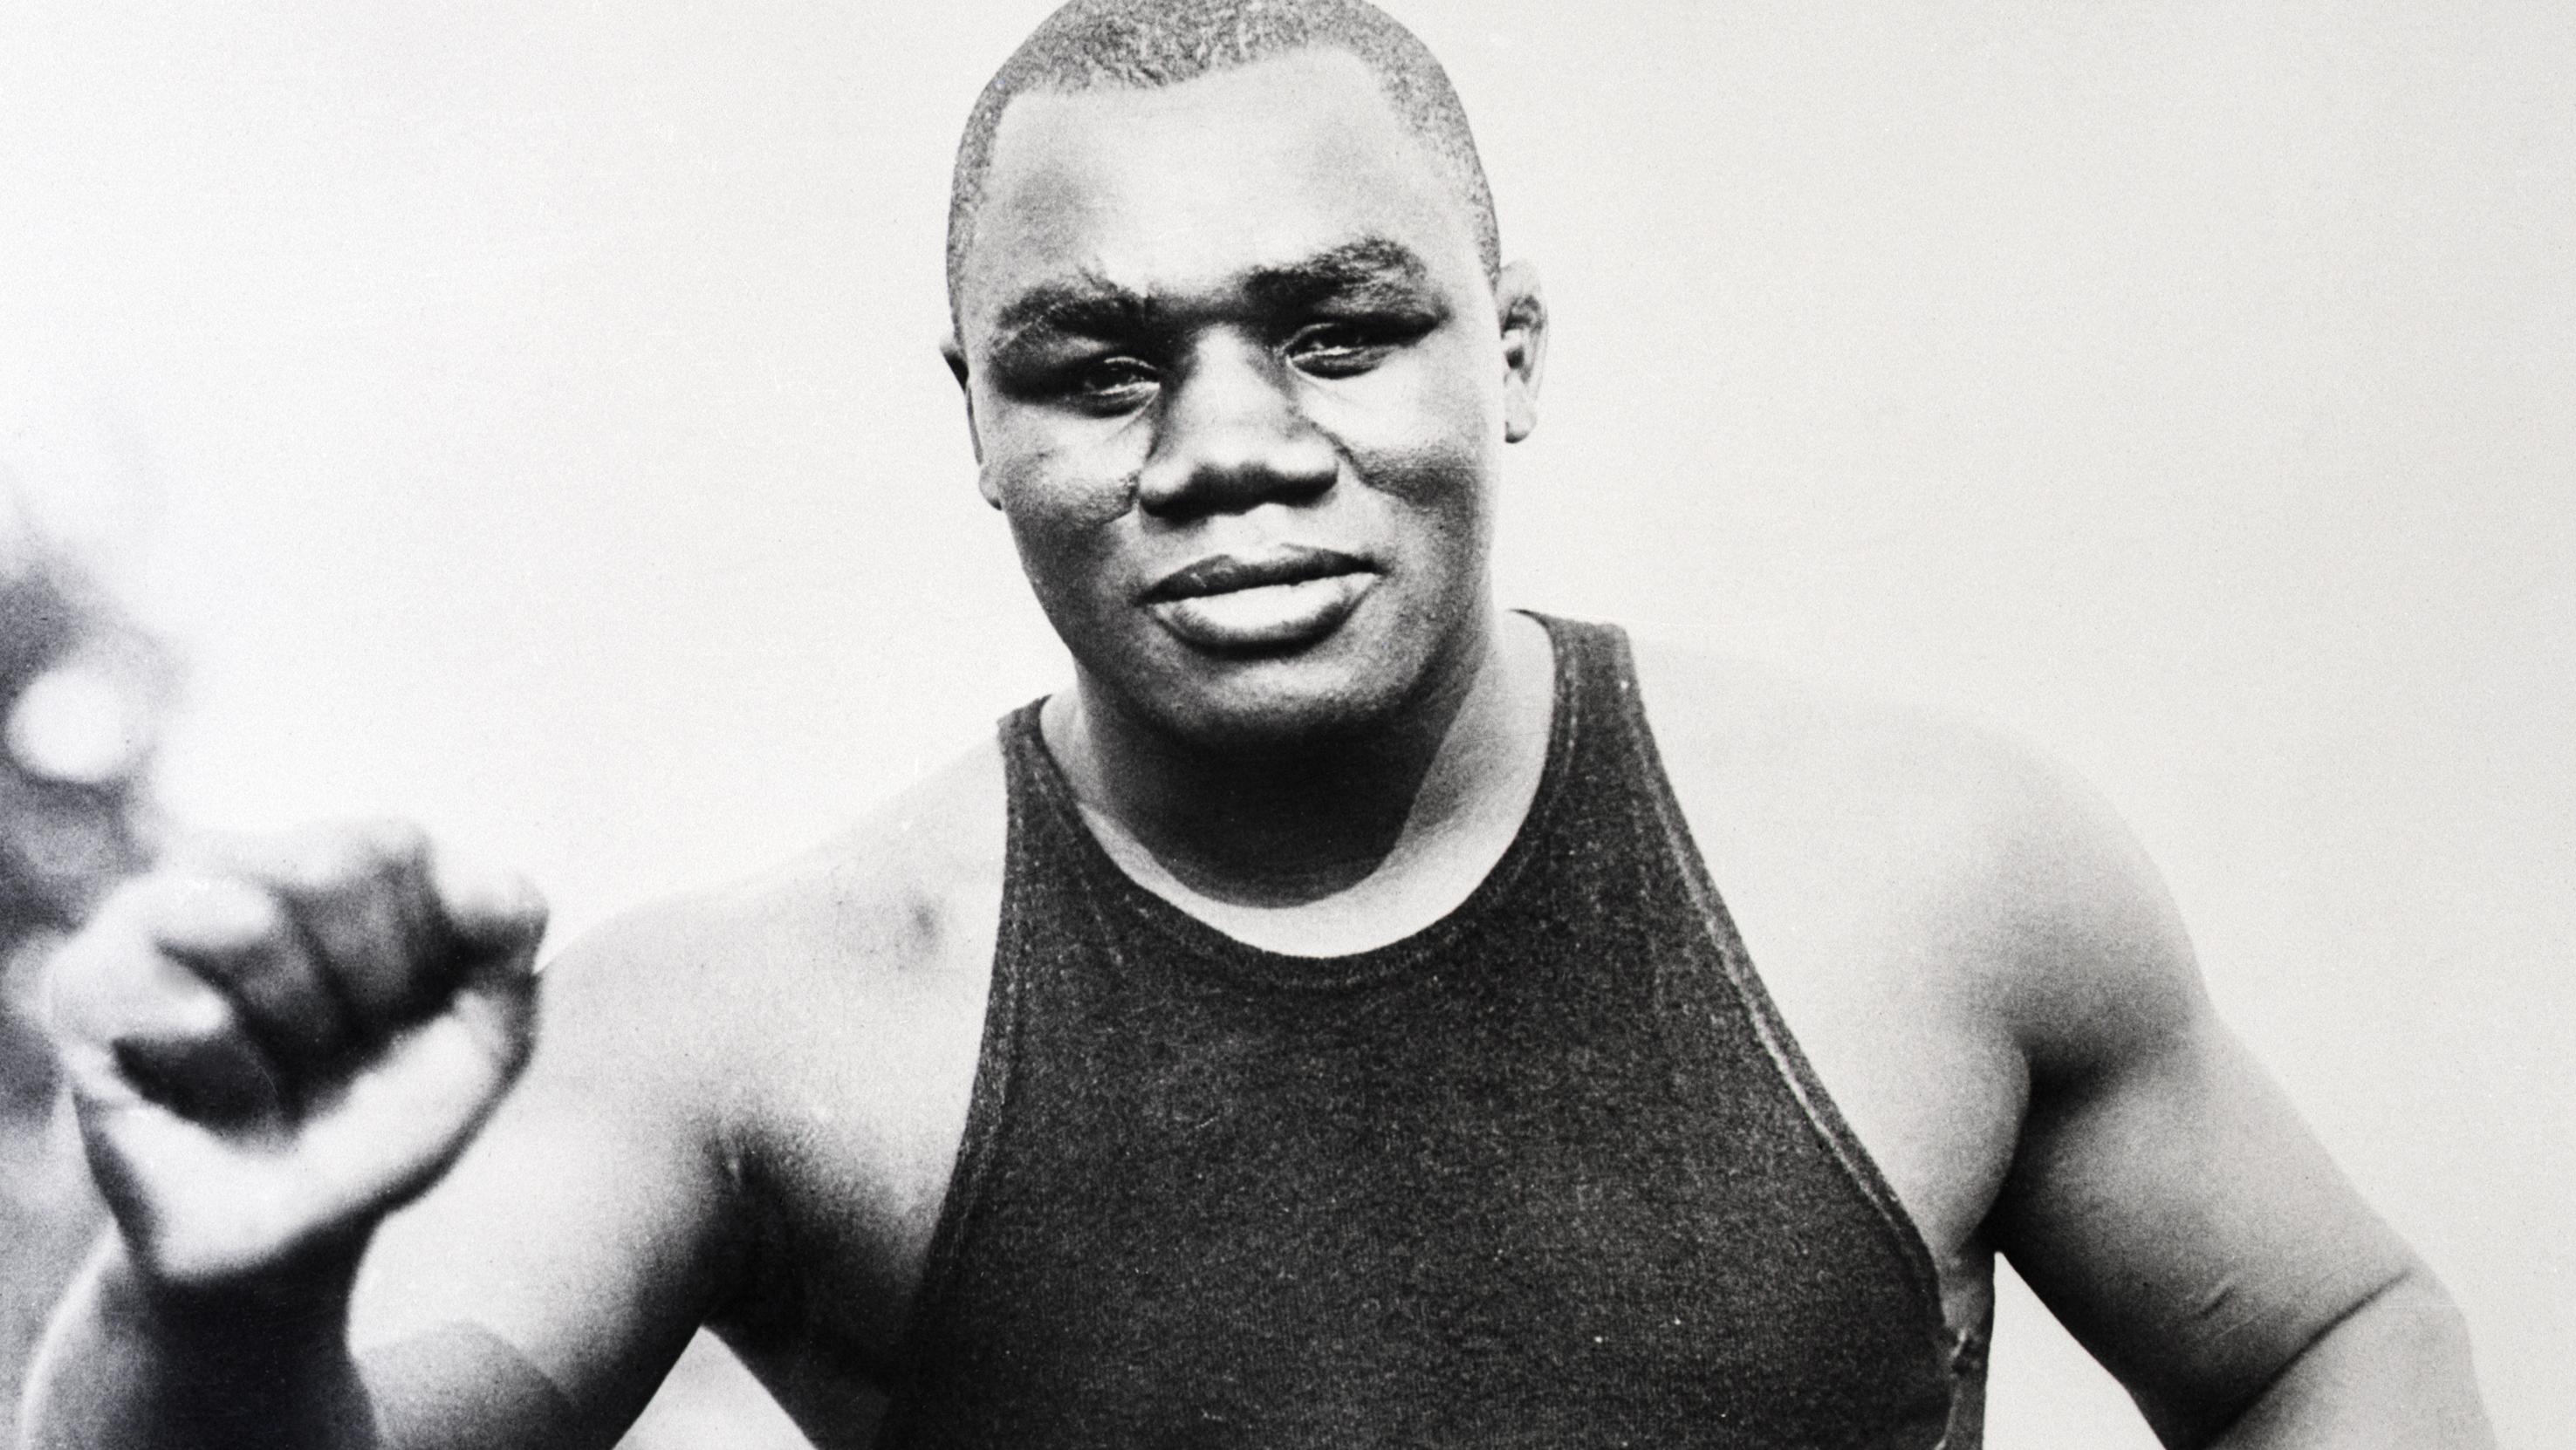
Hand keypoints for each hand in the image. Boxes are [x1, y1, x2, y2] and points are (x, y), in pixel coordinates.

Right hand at [43, 822, 545, 1295]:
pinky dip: (229, 1075)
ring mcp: (155, 913)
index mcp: (342, 863)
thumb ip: (509, 949)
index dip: (423, 945)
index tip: (411, 1014)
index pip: (394, 844)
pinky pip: (185, 1010)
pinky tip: (221, 1098)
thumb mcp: (484, 1046)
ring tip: (283, 1070)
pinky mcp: (86, 983)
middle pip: (329, 861)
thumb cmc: (380, 1126)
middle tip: (342, 1049)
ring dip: (295, 1026)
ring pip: (247, 920)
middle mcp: (245, 863)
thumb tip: (493, 883)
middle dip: (366, 983)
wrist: (285, 1244)